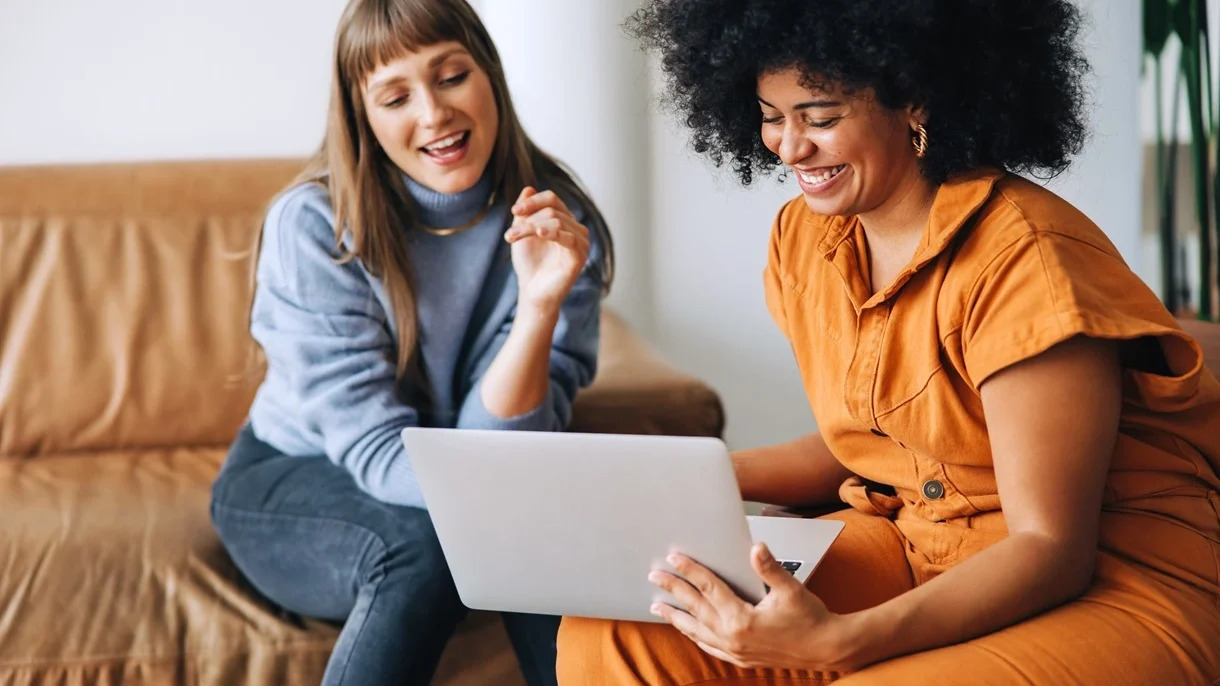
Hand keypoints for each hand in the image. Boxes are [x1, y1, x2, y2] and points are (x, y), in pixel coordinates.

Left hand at [505, 187, 590, 313]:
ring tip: (512, 238)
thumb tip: (529, 188)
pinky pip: (568, 238)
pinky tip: (539, 233)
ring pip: (556, 221)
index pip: (553, 199)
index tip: (514, 211)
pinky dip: (553, 233)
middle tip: (509, 235)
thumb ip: (526, 212)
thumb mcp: (522, 232)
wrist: (532, 291)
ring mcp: (580, 242)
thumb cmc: (529, 263)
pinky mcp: (580, 257)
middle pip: (552, 211)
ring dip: (530, 228)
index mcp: (564, 220)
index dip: (533, 202)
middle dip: (527, 220)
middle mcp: (576, 229)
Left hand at [648, 543, 853, 670]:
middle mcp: (734, 637)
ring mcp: (736, 651)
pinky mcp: (742, 658)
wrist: (828, 648)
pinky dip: (695, 636)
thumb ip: (770, 568)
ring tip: (658, 605)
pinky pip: (710, 647)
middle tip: (654, 576)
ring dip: (677, 617)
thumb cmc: (812, 619)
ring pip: (697, 631)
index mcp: (743, 619)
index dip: (690, 571)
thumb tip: (756, 548)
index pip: (709, 589)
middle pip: (696, 608)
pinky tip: (688, 631)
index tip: (674, 558)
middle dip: (673, 590)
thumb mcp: (791, 589)